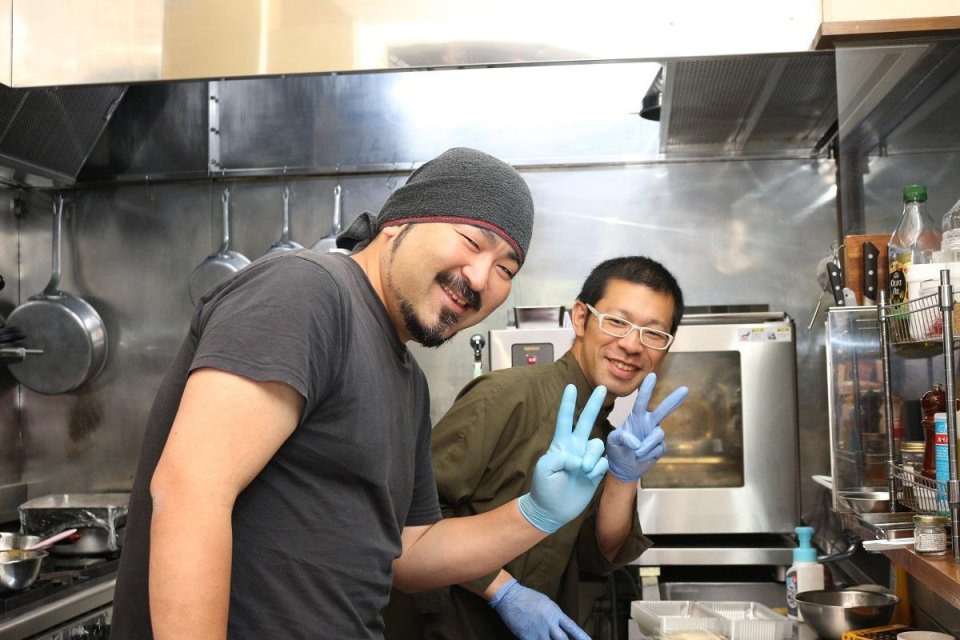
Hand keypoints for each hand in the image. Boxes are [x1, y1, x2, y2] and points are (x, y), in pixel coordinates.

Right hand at [490, 579, 590, 639]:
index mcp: (555, 613)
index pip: (572, 628)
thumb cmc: (528, 598)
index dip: (582, 636)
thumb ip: (555, 616)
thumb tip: (562, 627)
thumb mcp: (547, 604)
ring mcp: (538, 631)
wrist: (510, 597)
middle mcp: (549, 623)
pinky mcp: (527, 637)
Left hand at [519, 385, 608, 532]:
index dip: (568, 404)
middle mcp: (575, 448)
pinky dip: (597, 468)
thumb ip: (560, 457)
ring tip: (583, 470)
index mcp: (560, 444)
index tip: (570, 387)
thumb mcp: (544, 469)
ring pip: (597, 445)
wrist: (551, 511)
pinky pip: (603, 462)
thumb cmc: (543, 489)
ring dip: (592, 456)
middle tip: (602, 388)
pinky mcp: (595, 472)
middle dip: (594, 405)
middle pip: (586, 421)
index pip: (565, 420)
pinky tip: (589, 477)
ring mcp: (586, 459)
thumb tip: (580, 457)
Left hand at [606, 373, 687, 482]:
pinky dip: (647, 454)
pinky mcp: (660, 447)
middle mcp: (648, 423)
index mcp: (636, 417)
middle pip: (663, 409)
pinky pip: (657, 448)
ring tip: (636, 453)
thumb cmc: (616, 450)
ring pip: (658, 434)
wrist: (623, 467)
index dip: (647, 389)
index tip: (652, 375)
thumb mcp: (612, 442)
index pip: (641, 401)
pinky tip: (640, 457)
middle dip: (674, 400)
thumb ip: (621, 437)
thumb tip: (636, 441)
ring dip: (645, 446)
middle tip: (686, 389)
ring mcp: (655, 435)